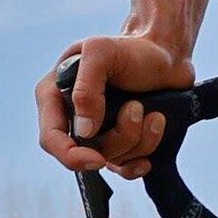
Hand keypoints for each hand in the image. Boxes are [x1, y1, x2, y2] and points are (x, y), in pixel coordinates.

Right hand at [39, 31, 191, 172]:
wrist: (166, 55)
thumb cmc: (132, 50)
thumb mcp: (101, 52)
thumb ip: (85, 88)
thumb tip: (83, 131)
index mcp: (55, 96)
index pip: (51, 138)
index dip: (70, 155)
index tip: (96, 159)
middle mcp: (72, 117)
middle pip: (86, 153)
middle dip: (118, 138)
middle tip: (136, 108)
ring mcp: (97, 132)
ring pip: (111, 159)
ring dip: (139, 139)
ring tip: (152, 112)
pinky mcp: (119, 143)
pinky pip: (126, 167)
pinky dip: (144, 156)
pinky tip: (152, 136)